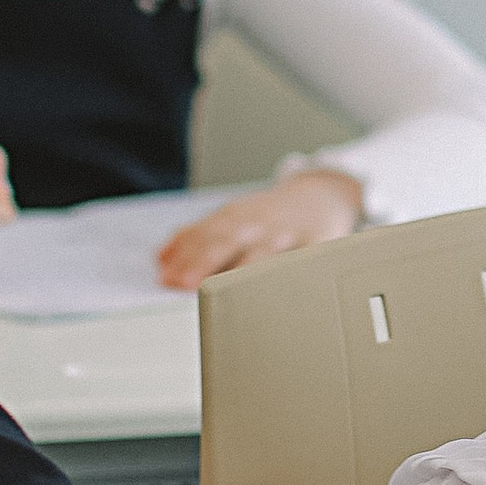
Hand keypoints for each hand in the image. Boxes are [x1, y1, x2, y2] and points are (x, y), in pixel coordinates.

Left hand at [157, 169, 363, 290]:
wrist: (324, 193)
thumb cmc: (272, 215)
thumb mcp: (234, 217)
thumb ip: (199, 236)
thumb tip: (161, 257)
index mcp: (236, 217)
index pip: (205, 234)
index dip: (185, 255)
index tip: (166, 277)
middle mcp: (259, 223)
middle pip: (229, 240)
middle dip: (205, 261)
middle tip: (184, 283)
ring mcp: (288, 233)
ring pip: (265, 252)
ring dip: (242, 271)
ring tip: (225, 291)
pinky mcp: (318, 243)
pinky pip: (306, 259)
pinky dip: (295, 271)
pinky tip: (281, 287)